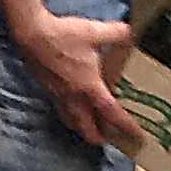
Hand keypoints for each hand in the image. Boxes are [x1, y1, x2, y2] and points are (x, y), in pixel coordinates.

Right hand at [15, 11, 146, 152]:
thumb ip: (119, 34)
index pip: (112, 113)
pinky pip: (62, 112)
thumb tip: (133, 34)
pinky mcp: (48, 91)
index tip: (138, 138)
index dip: (127, 127)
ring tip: (93, 127)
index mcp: (90, 87)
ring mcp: (59, 96)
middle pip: (87, 129)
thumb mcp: (96, 32)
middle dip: (100, 137)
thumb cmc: (64, 36)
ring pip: (73, 123)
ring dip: (84, 129)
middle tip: (112, 137)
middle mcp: (74, 98)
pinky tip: (74, 108)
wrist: (31, 34)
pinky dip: (72, 117)